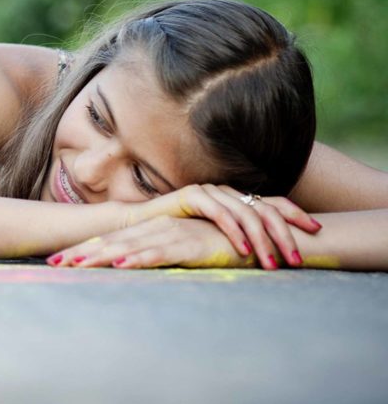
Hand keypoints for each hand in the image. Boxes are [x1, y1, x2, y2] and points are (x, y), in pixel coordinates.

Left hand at [49, 216, 252, 268]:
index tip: (56, 262)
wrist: (252, 236)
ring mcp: (170, 235)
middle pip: (111, 243)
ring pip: (128, 247)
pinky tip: (121, 264)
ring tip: (76, 265)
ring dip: (101, 256)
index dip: (83, 251)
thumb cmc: (215, 245)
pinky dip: (139, 258)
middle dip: (81, 254)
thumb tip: (129, 270)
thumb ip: (155, 257)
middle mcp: (154, 230)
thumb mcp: (179, 252)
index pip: (110, 241)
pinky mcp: (188, 244)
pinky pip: (160, 252)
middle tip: (53, 265)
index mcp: (149, 231)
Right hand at [125, 184, 321, 269]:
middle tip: (297, 261)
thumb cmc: (177, 235)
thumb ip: (239, 239)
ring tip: (272, 264)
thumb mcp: (215, 238)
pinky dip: (234, 232)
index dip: (296, 214)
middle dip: (284, 236)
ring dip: (263, 241)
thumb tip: (273, 256)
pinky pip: (220, 214)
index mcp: (235, 198)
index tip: (317, 232)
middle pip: (265, 209)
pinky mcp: (192, 196)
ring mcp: (209, 191)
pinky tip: (244, 251)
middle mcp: (226, 191)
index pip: (273, 202)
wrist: (139, 225)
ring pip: (246, 213)